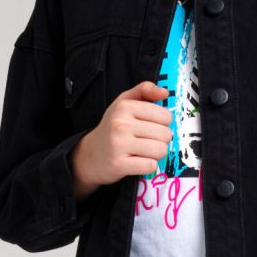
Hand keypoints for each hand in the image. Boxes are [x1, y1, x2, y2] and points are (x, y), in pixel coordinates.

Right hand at [70, 81, 172, 198]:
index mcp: (124, 107)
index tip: (152, 126)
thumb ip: (145, 91)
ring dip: (156, 154)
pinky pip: (151, 166)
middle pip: (165, 135)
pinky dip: (148, 166)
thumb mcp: (124, 103)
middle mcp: (120, 124)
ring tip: (144, 151)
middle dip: (161, 140)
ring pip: (160, 150)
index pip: (165, 116)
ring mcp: (118, 145)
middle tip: (147, 141)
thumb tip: (164, 93)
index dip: (163, 124)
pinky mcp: (119, 164)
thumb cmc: (113, 127)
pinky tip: (138, 161)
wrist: (91, 154)